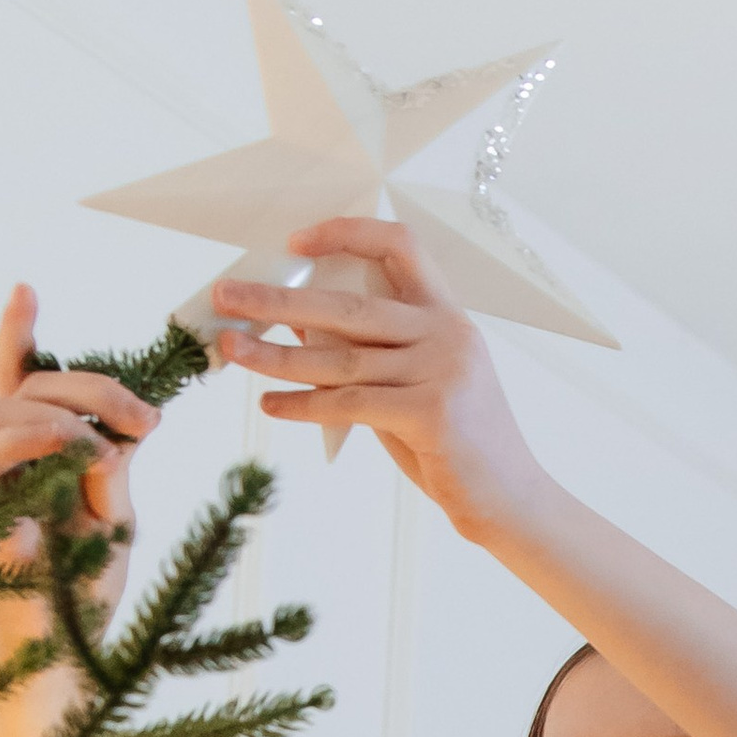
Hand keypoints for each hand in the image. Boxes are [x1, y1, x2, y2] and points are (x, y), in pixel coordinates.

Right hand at [0, 284, 153, 665]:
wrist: (68, 661)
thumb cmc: (86, 595)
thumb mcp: (116, 516)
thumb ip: (112, 466)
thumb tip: (121, 427)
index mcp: (35, 458)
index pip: (19, 384)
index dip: (17, 334)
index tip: (25, 288)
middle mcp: (4, 464)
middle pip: (26, 386)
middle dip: (92, 384)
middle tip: (147, 419)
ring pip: (3, 408)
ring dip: (67, 410)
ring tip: (114, 441)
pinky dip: (38, 439)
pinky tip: (81, 451)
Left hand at [212, 219, 550, 537]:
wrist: (510, 501)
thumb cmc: (456, 446)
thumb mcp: (415, 385)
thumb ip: (371, 354)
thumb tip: (298, 322)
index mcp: (448, 316)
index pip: (401, 246)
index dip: (347, 234)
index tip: (296, 243)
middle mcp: (448, 333)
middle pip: (349, 303)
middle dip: (278, 299)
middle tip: (225, 296)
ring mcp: (443, 370)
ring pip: (339, 357)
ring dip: (275, 354)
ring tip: (231, 348)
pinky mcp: (431, 412)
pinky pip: (349, 403)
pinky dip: (302, 404)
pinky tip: (271, 405)